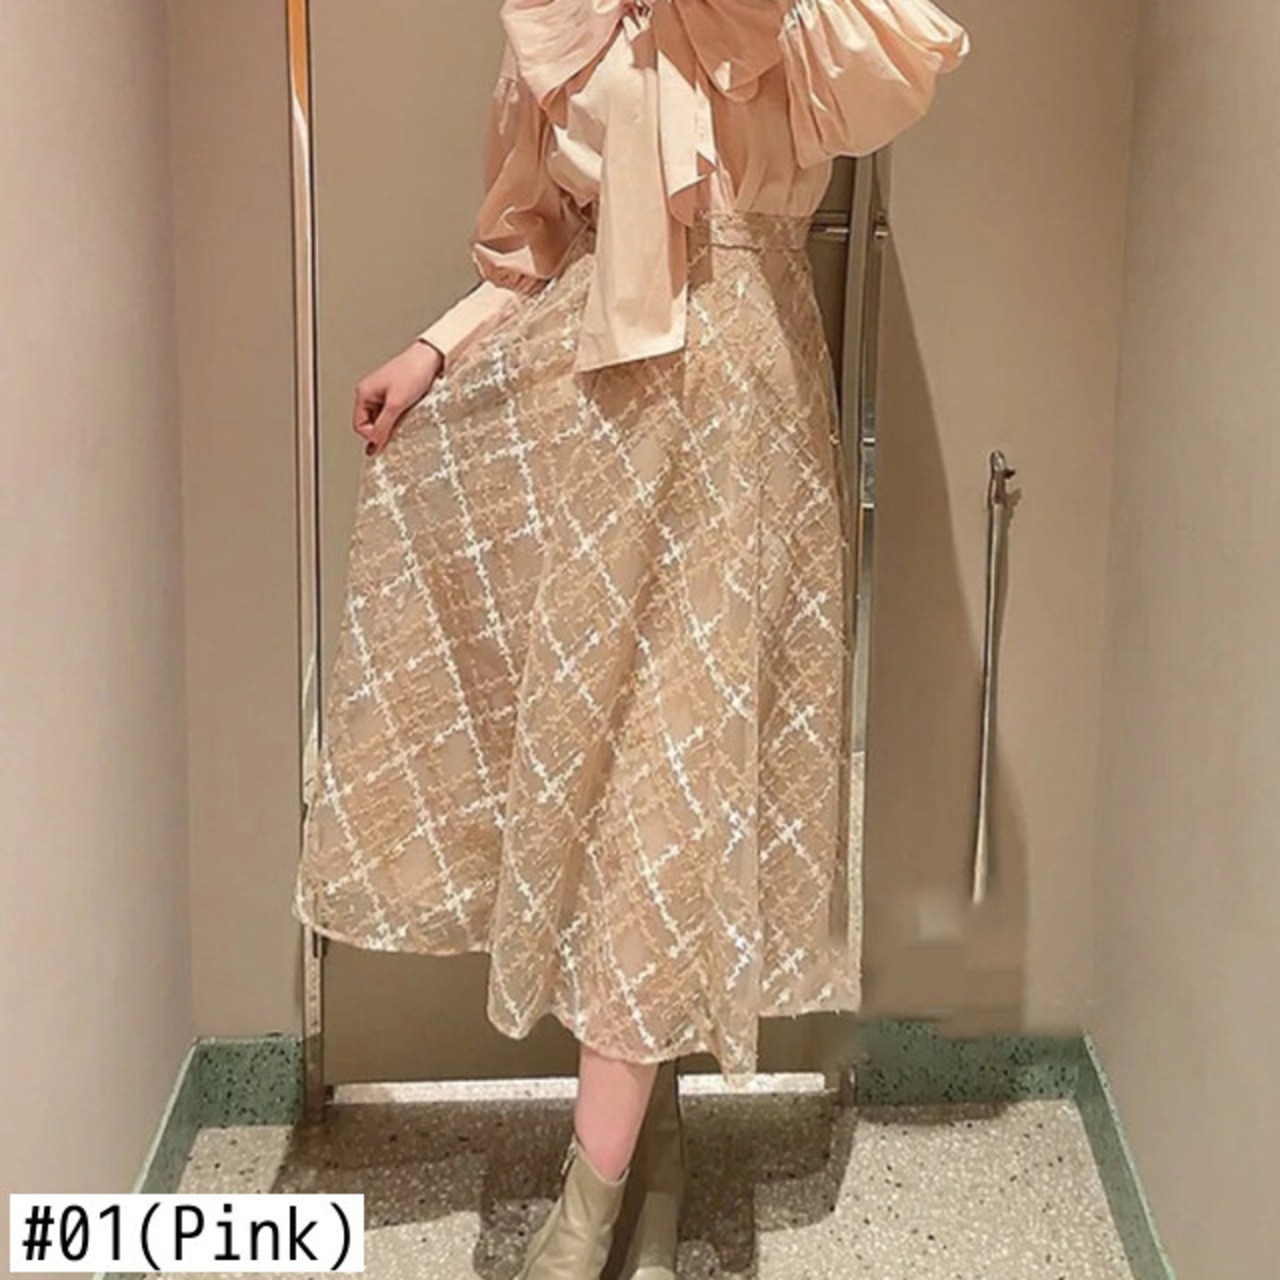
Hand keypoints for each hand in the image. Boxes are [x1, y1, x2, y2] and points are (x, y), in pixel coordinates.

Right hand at [353, 340, 443, 456]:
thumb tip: (372, 447)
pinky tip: (411, 411)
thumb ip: (383, 427)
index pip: (359, 426)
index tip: (388, 438)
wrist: (431, 357)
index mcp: (364, 393)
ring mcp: (384, 393)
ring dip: (395, 423)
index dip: (373, 435)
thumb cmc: (412, 372)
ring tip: (408, 414)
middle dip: (386, 429)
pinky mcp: (397, 394)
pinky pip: (394, 413)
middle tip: (401, 426)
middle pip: (372, 424)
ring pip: (384, 419)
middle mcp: (371, 393)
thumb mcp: (396, 404)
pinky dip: (402, 416)